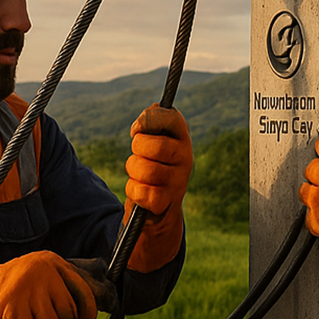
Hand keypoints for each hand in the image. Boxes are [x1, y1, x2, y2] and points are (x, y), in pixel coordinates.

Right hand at [0, 251, 101, 318]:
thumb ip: (68, 286)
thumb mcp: (42, 280)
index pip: (84, 292)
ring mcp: (26, 288)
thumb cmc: (14, 295)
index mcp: (52, 262)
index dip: (87, 315)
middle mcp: (41, 271)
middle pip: (68, 315)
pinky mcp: (11, 309)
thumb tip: (108, 297)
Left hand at [123, 104, 191, 272]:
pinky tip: (140, 191)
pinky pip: (140, 191)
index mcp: (182, 138)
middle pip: (155, 145)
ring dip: (133, 170)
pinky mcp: (166, 202)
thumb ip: (152, 122)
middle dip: (137, 148)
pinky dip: (133, 190)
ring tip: (138, 173)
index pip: (171, 117)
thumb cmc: (153, 166)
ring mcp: (178, 181)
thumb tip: (152, 109)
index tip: (137, 129)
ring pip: (145, 169)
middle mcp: (185, 158)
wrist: (160, 209)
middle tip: (138, 153)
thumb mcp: (154, 141)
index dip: (148, 120)